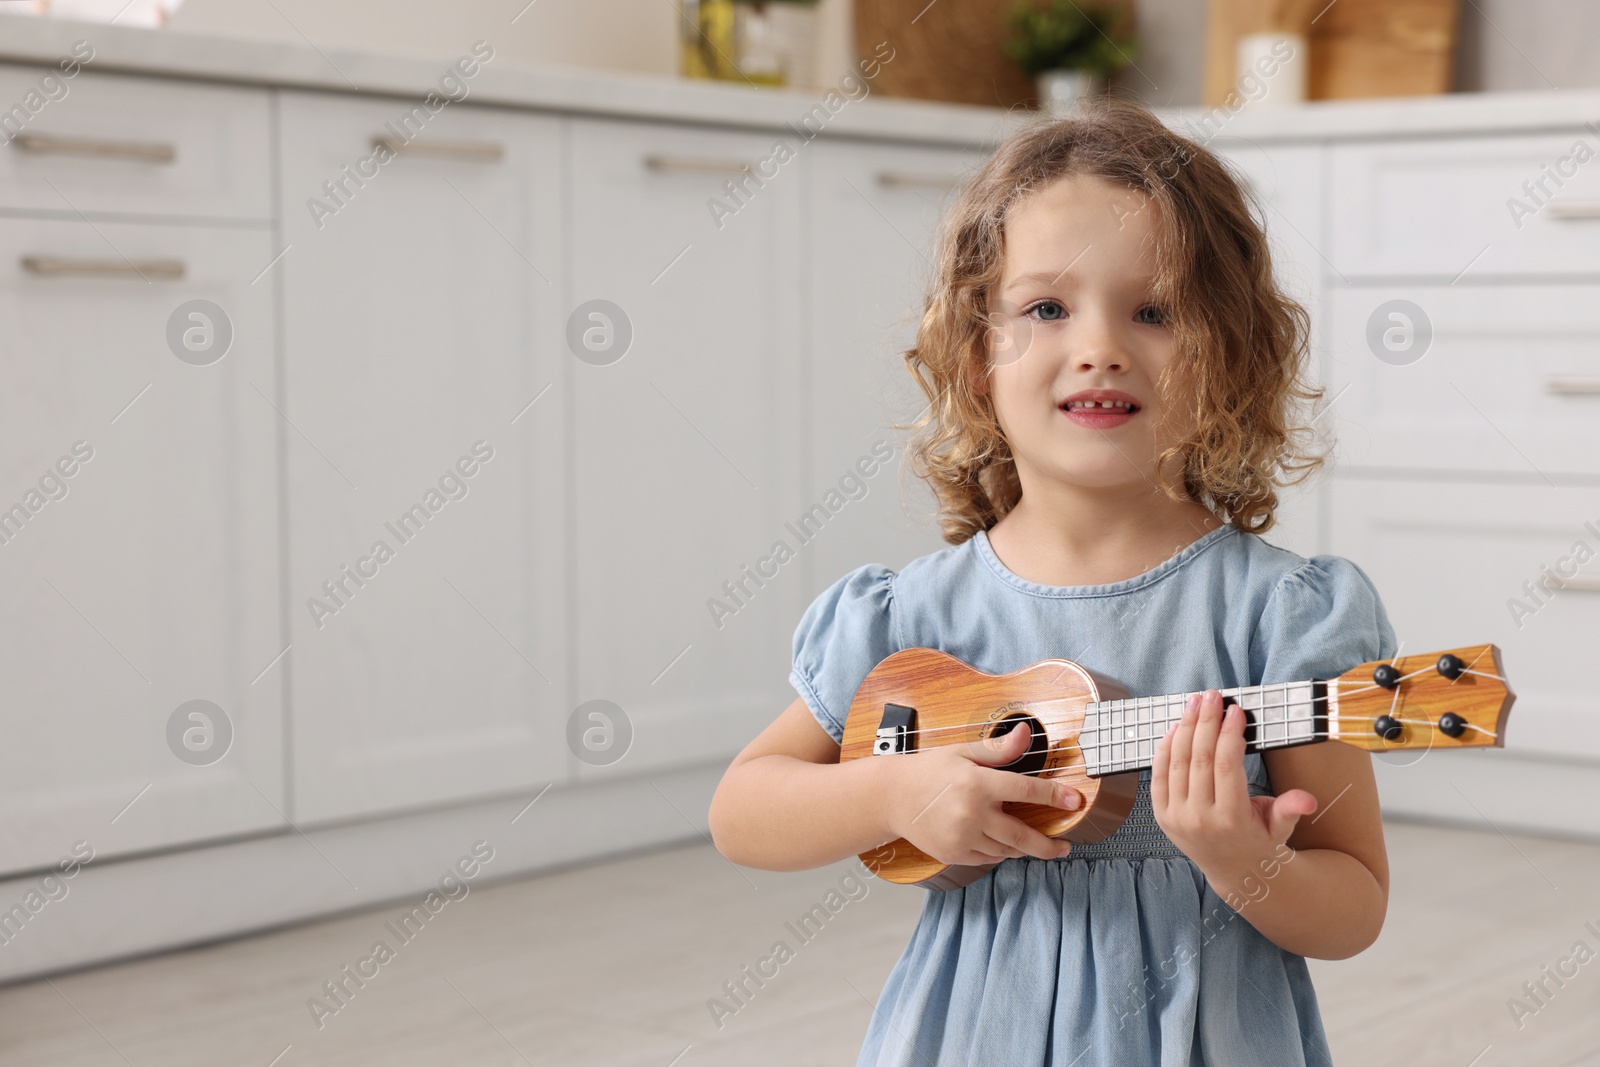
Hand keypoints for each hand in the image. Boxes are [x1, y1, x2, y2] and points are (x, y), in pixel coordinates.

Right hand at [881, 721, 1084, 867]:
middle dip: (1048, 845)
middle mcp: (972, 813)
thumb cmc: (930, 770)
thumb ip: (999, 750)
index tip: (1074, 801)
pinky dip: (999, 852)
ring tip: (1035, 844)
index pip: (1026, 790)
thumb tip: (1026, 732)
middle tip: (1065, 847)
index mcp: (977, 783)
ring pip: (1006, 850)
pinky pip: (987, 858)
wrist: (892, 797)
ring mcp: (962, 837)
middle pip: (1022, 836)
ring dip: (1022, 848)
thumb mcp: (962, 752)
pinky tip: (1001, 843)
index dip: (1054, 796)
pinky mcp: (954, 853)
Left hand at [1150, 690, 1316, 891]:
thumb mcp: (1280, 826)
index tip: (1235, 710)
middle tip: (1212, 696)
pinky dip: (1165, 749)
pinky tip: (1176, 728)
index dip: (1229, 734)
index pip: (1226, 766)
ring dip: (1186, 728)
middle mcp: (1200, 818)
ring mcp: (1176, 817)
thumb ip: (1289, 809)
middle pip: (1200, 758)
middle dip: (1206, 722)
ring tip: (1195, 704)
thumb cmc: (1260, 839)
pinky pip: (1160, 775)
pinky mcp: (1161, 815)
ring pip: (1178, 762)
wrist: (1233, 871)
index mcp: (1231, 819)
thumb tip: (1308, 800)